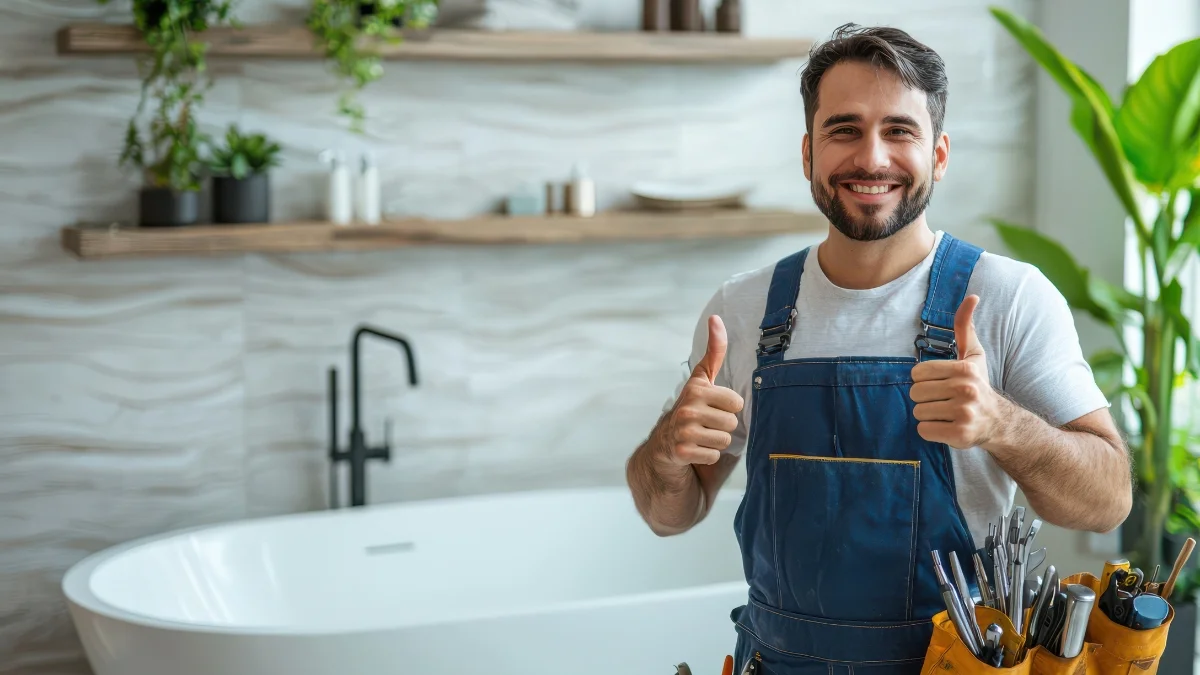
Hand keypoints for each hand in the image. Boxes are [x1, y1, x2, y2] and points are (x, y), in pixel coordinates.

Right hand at [660, 315, 744, 466]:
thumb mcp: (702, 380)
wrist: (665, 445)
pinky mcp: (682, 451)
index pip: (737, 402)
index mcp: (696, 389)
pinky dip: (708, 456)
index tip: (713, 406)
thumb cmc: (691, 408)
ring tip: (702, 437)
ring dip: (716, 442)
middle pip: (732, 422)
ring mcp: (683, 431)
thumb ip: (714, 351)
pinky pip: (714, 456)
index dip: (728, 407)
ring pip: (725, 440)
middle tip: (707, 424)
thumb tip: (715, 318)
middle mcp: (687, 408)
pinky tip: (696, 450)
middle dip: (723, 426)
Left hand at [910, 295, 1002, 448]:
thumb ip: (965, 326)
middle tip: (944, 400)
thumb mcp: (973, 354)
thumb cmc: (979, 385)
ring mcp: (964, 414)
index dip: (924, 380)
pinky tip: (947, 426)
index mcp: (965, 369)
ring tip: (946, 413)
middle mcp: (966, 390)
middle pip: (915, 393)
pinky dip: (931, 431)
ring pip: (918, 412)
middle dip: (925, 398)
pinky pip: (923, 430)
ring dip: (928, 415)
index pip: (917, 374)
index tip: (941, 384)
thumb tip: (972, 296)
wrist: (999, 422)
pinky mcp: (960, 435)